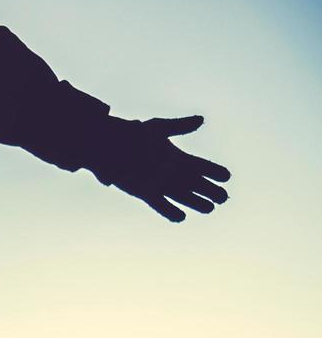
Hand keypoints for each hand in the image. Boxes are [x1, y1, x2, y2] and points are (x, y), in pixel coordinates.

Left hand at [104, 116, 229, 222]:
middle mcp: (171, 172)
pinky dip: (170, 211)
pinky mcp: (146, 193)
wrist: (109, 147)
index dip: (214, 172)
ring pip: (183, 196)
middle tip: (224, 197)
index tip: (227, 177)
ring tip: (210, 208)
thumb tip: (201, 120)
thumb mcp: (158, 128)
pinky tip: (181, 217)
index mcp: (177, 157)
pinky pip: (161, 205)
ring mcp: (160, 184)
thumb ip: (179, 126)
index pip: (201, 166)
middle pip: (196, 184)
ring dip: (196, 202)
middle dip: (210, 190)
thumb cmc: (132, 134)